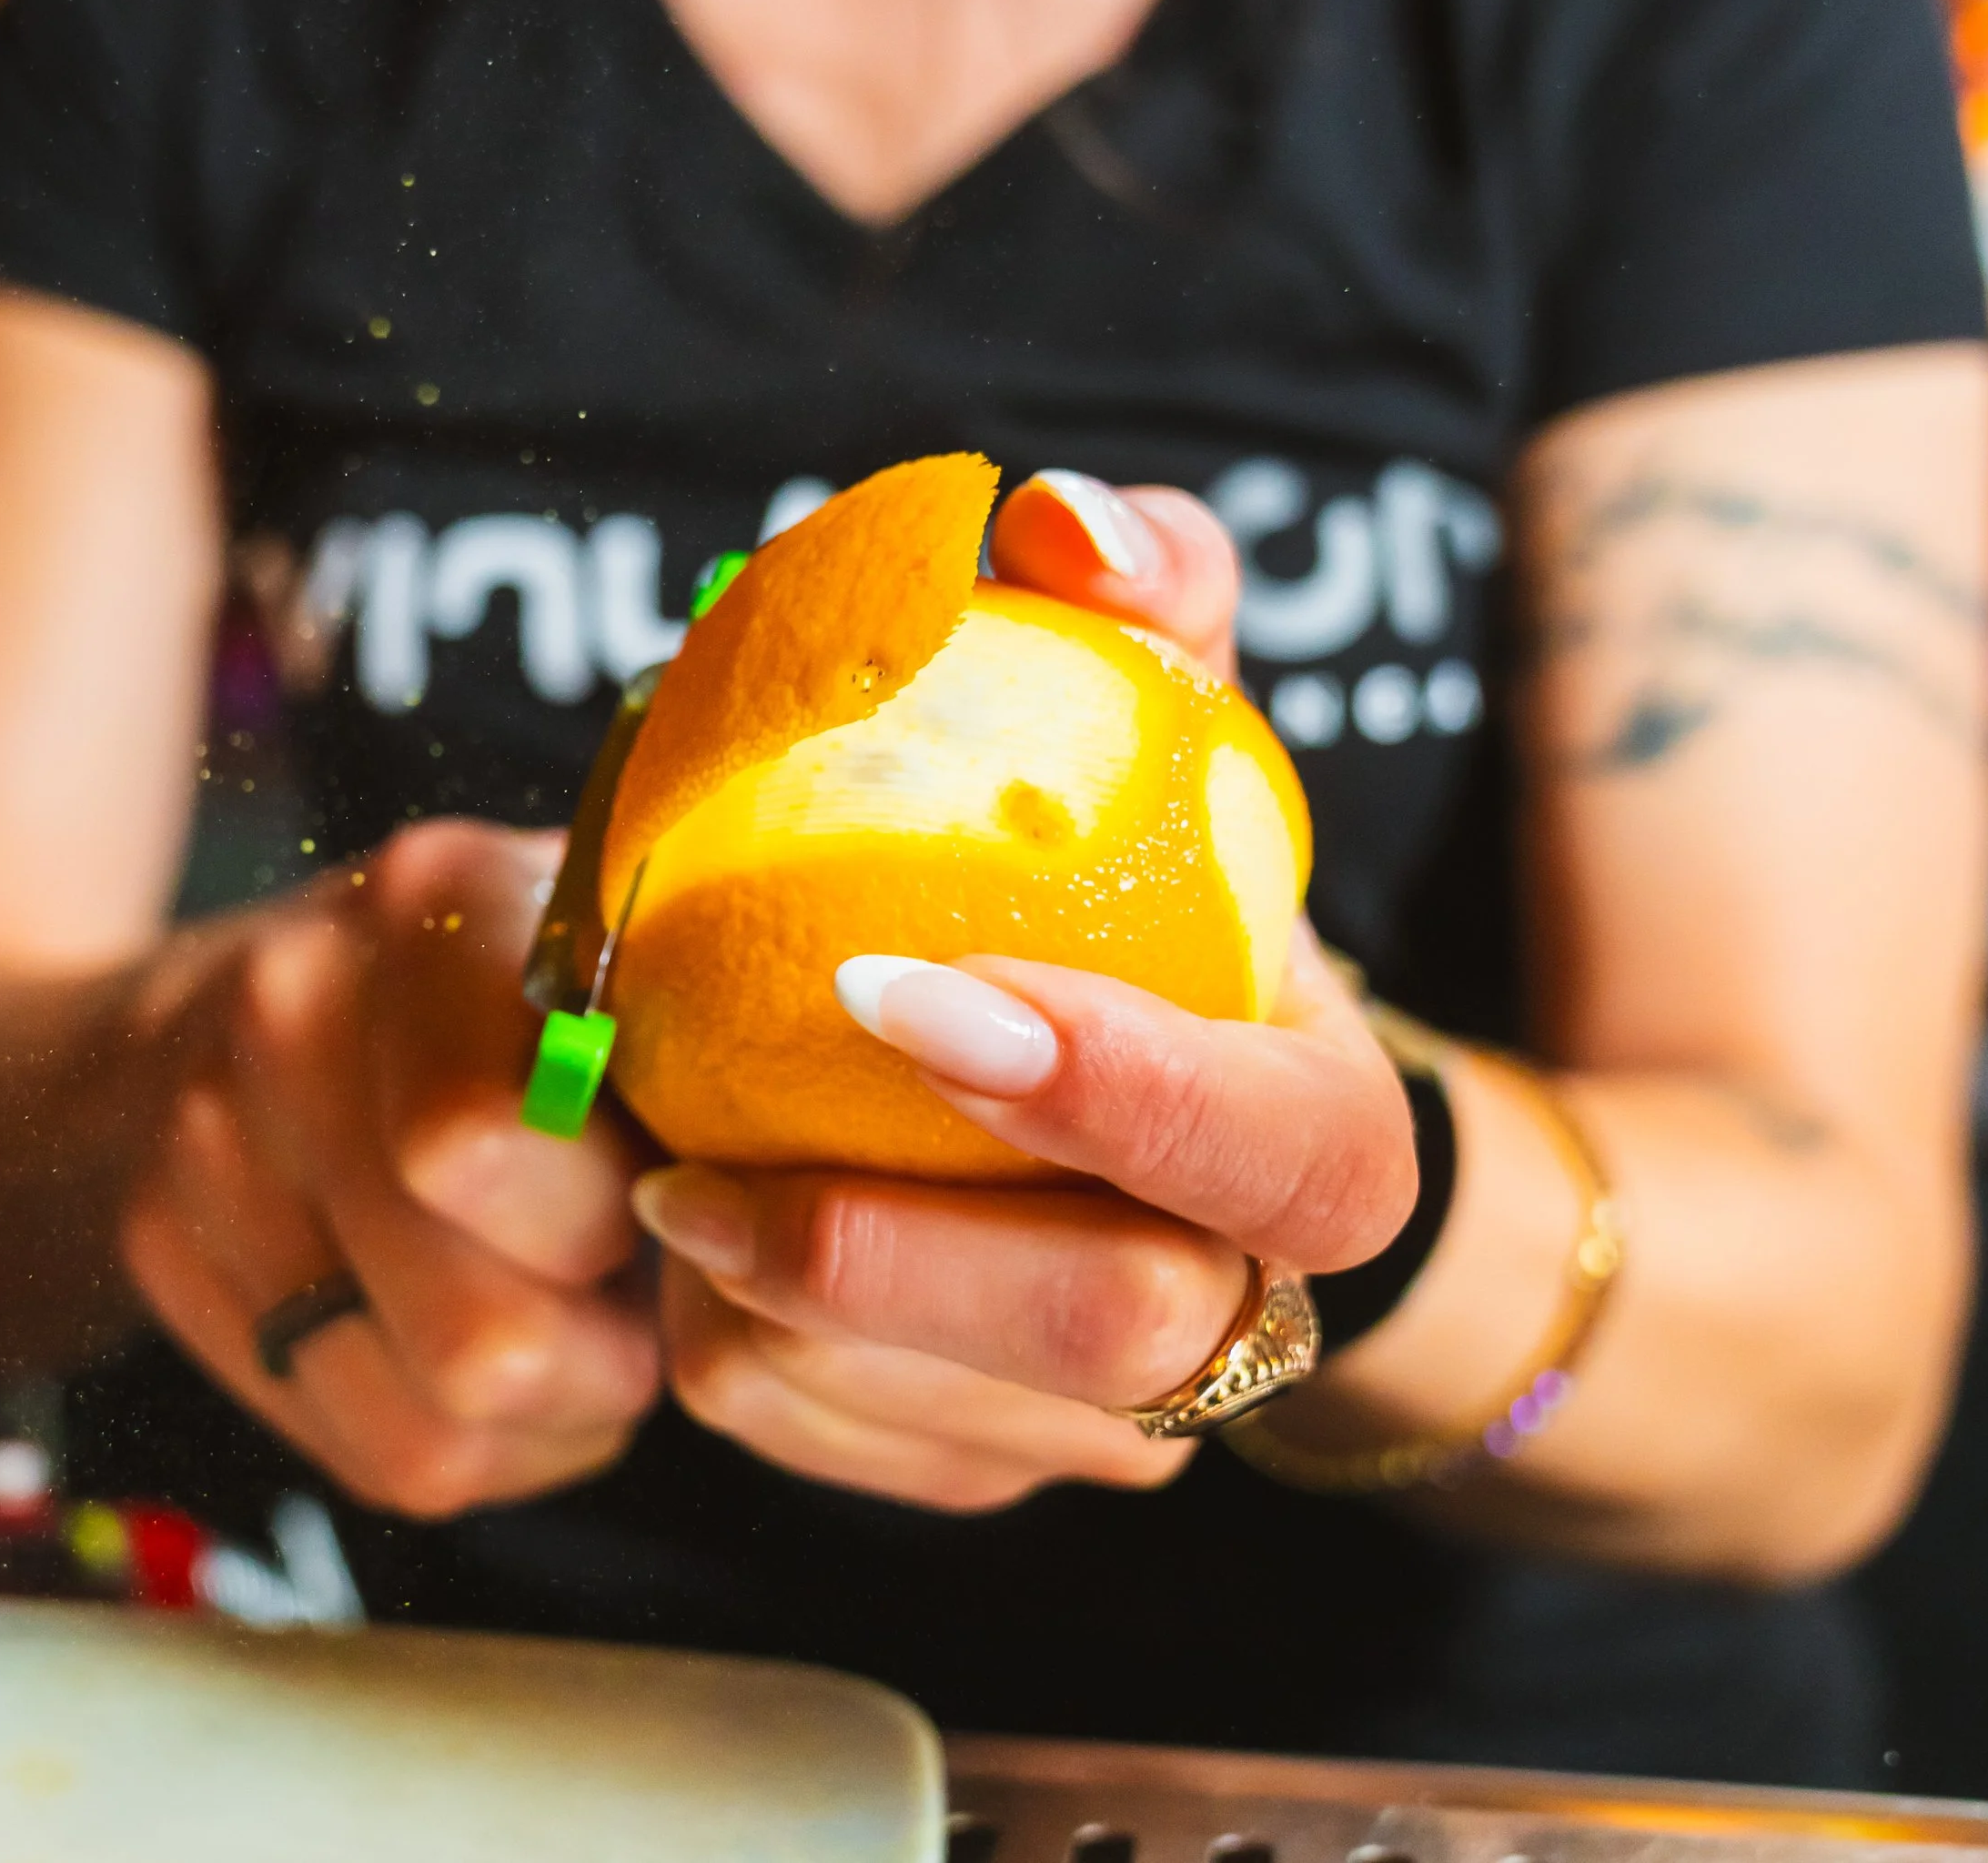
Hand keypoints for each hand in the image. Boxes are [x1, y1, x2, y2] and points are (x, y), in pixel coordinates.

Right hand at [120, 821, 660, 1515]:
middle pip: (481, 1334)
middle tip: (629, 1288)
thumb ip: (710, 1036)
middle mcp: (295, 1004)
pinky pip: (374, 1455)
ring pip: (434, 1426)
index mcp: (442, 901)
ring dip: (549, 1413)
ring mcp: (206, 1135)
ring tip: (575, 1320)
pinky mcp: (162, 1255)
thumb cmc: (523, 991)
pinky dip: (474, 1444)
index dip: (609, 1218)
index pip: (490, 1143)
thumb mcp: (631, 956)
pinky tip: (489, 1354)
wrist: (256, 986)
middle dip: (604, 1350)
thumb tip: (777, 1204)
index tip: (660, 1195)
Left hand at [637, 471, 1411, 1510]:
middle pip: (1117, 1337)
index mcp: (1316, 1129)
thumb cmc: (1147, 884)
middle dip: (894, 1259)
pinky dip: (741, 1362)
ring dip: (771, 1314)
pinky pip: (851, 1458)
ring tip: (672, 1173)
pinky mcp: (1004, 1462)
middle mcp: (1246, 1298)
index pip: (1278, 1150)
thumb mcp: (1166, 721)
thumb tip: (1062, 524)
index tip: (901, 992)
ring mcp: (1126, 1412)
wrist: (1150, 1079)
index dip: (1112, 1089)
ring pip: (949, 1430)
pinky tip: (702, 1245)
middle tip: (696, 1161)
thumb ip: (1146, 602)